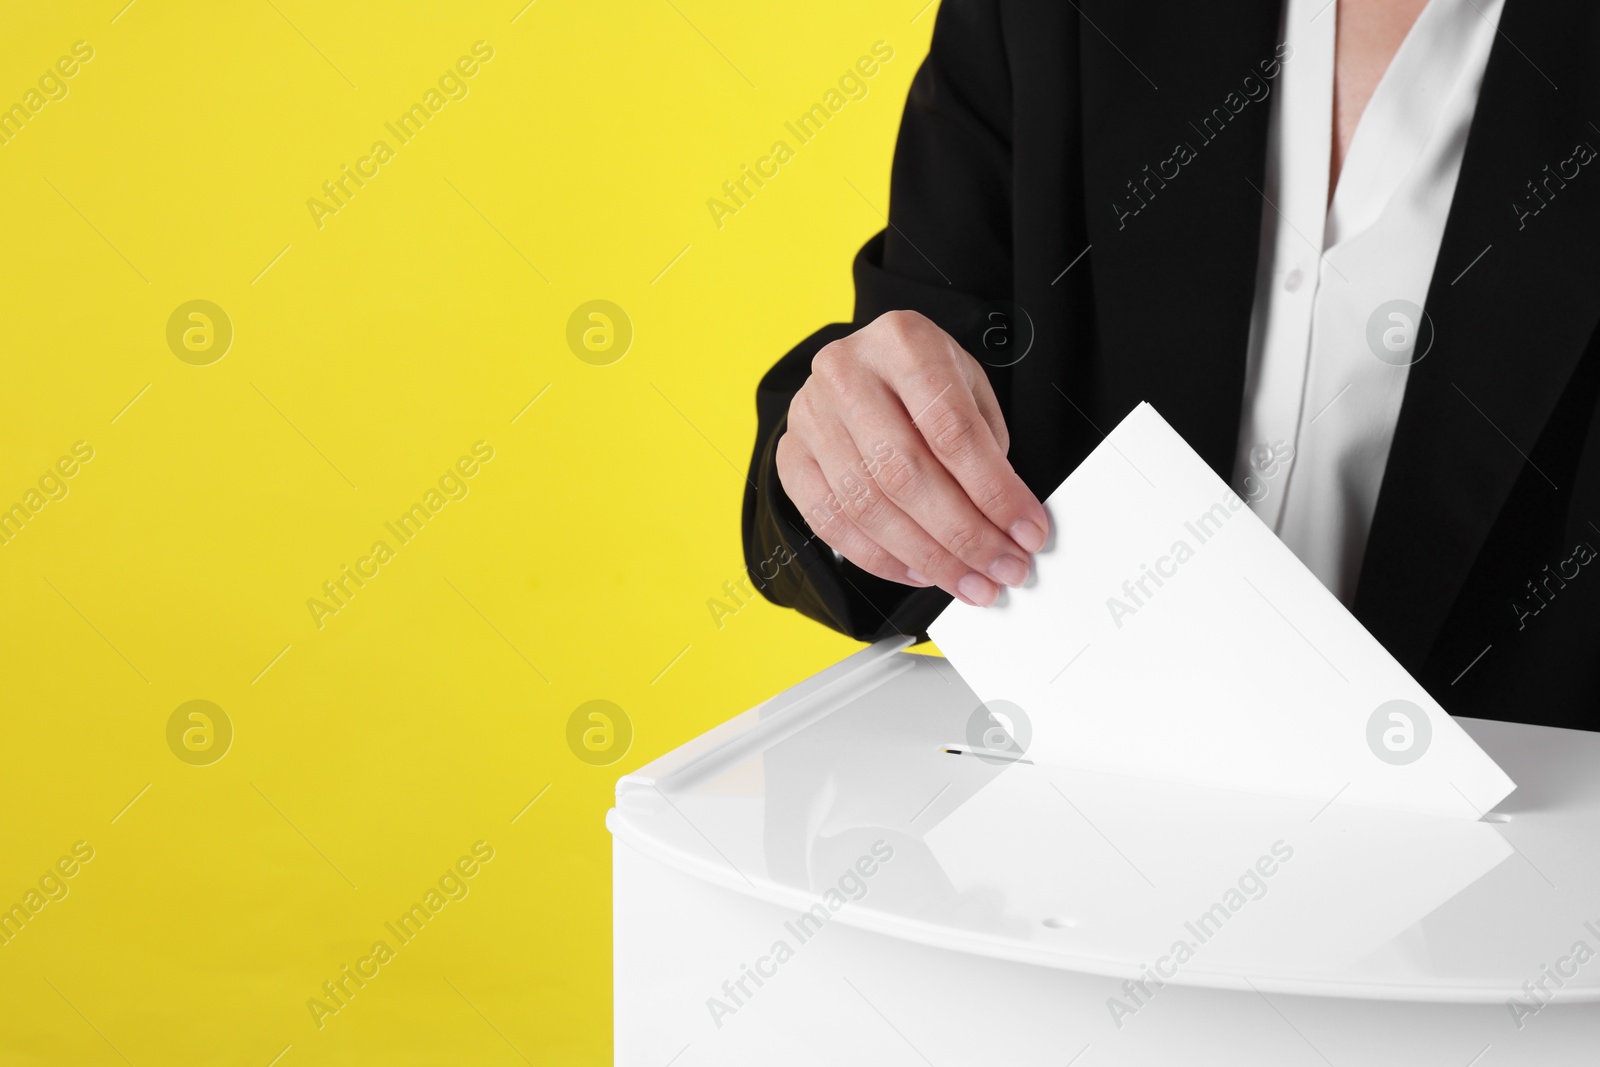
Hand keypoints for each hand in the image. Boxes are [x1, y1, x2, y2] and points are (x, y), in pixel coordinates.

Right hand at [775, 309, 1048, 606]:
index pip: (952, 430)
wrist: (865, 363)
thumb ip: (986, 447)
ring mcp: (810, 415)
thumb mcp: (968, 387)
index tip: (1026, 532)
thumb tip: (1008, 525)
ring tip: (967, 580)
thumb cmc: (922, 379)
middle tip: (1002, 568)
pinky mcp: (790, 455)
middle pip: (906, 474)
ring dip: (925, 557)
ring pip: (868, 506)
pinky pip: (829, 522)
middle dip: (963, 536)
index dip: (995, 492)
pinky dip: (878, 559)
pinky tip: (918, 570)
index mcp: (902, 342)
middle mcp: (846, 373)